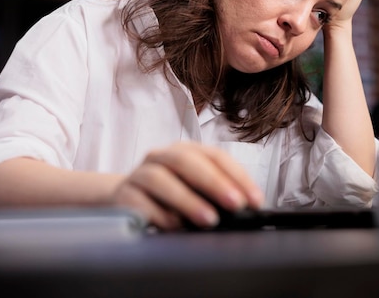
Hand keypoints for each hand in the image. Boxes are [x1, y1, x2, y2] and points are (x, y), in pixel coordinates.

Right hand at [111, 142, 263, 230]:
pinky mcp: (122, 195)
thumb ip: (216, 195)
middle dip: (215, 182)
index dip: (238, 176)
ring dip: (187, 199)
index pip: (215, 157)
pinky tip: (175, 227)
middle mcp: (162, 157)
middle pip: (187, 161)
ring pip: (160, 179)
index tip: (255, 200)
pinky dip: (159, 215)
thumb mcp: (194, 191)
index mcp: (186, 152)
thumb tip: (244, 209)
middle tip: (236, 204)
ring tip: (209, 219)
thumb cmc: (169, 198)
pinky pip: (139, 203)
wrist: (123, 201)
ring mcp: (139, 174)